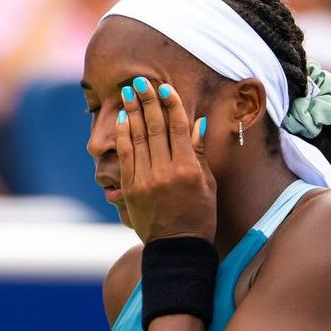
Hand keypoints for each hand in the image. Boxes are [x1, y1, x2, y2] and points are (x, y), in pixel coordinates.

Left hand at [117, 77, 216, 243]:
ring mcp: (145, 180)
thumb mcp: (207, 185)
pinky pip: (125, 156)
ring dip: (132, 112)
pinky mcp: (131, 189)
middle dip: (147, 101)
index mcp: (188, 170)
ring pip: (138, 138)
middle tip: (140, 81)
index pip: (178, 128)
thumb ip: (200, 153)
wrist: (177, 249)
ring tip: (128, 93)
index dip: (170, 105)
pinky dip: (123, 136)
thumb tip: (198, 123)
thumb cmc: (198, 216)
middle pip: (155, 128)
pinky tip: (122, 119)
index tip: (164, 88)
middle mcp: (165, 172)